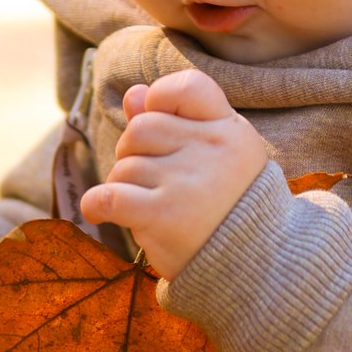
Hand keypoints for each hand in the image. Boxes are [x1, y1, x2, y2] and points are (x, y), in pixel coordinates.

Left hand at [79, 70, 267, 278]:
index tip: (161, 122)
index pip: (186, 86)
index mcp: (228, 129)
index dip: (160, 100)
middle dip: (135, 152)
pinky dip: (96, 205)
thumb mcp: (216, 154)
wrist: (256, 264)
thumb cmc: (230, 205)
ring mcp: (186, 182)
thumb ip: (174, 120)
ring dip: (124, 187)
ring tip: (149, 207)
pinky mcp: (163, 215)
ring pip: (124, 166)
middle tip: (152, 180)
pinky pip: (108, 196)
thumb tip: (133, 93)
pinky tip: (101, 213)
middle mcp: (210, 150)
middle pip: (141, 128)